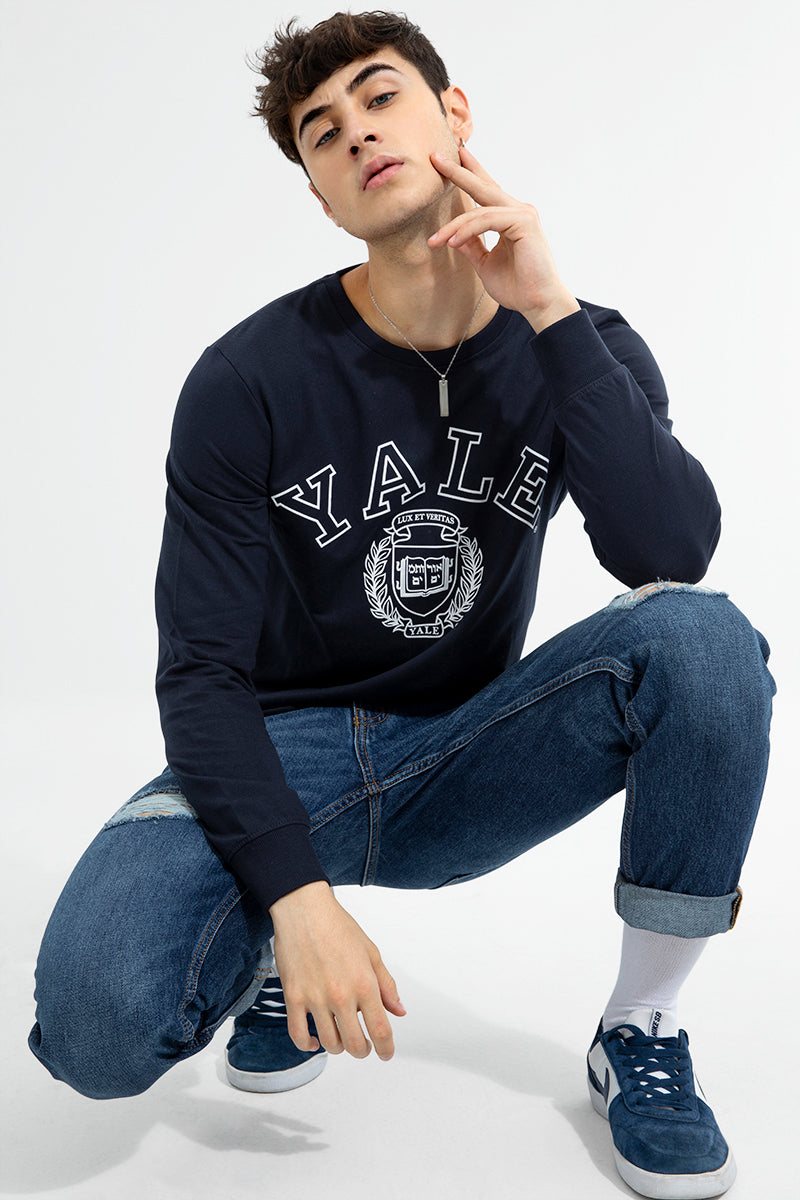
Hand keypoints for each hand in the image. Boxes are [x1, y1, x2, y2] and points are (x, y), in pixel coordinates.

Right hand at [269, 881, 405, 1061]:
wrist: (304, 910)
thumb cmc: (338, 927)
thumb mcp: (371, 952)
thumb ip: (386, 985)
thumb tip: (399, 1011)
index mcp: (364, 984)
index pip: (380, 1030)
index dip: (386, 1049)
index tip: (386, 1053)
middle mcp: (341, 995)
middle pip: (355, 1045)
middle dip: (363, 1051)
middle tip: (364, 1047)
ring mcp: (315, 998)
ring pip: (329, 1043)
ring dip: (338, 1047)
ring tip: (342, 1037)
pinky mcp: (293, 997)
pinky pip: (298, 1035)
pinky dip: (307, 1045)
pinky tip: (314, 1041)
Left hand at [428, 146, 579, 332]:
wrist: (538, 304)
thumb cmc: (516, 287)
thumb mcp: (485, 264)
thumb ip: (471, 247)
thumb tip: (452, 236)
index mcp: (510, 218)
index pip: (487, 191)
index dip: (470, 173)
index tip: (451, 159)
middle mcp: (518, 211)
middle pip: (484, 186)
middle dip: (459, 171)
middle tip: (436, 158)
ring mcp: (523, 214)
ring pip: (480, 210)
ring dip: (454, 225)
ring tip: (436, 240)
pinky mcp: (524, 222)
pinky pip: (487, 220)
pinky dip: (467, 230)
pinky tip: (452, 242)